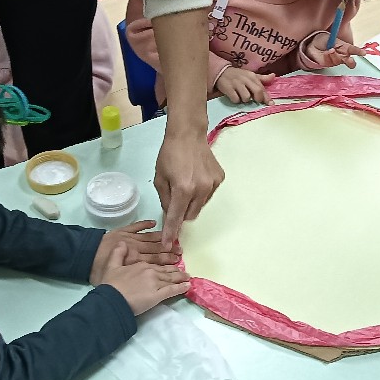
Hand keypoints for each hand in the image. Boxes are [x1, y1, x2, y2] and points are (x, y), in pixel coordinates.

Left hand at [90, 220, 181, 284]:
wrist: (85, 256)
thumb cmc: (99, 273)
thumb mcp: (118, 281)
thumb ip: (132, 281)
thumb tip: (146, 284)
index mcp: (136, 262)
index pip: (156, 262)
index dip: (168, 263)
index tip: (178, 264)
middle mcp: (137, 249)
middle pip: (158, 250)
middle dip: (170, 251)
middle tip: (181, 252)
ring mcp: (131, 238)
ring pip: (151, 238)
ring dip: (163, 239)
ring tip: (174, 240)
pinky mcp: (123, 231)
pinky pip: (137, 226)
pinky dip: (145, 224)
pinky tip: (154, 223)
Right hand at [94, 241, 190, 315]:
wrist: (111, 299)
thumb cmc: (110, 285)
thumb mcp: (111, 266)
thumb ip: (118, 253)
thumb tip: (123, 242)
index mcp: (141, 265)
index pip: (156, 264)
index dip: (164, 264)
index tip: (171, 264)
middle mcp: (150, 272)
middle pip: (165, 271)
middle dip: (175, 271)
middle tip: (184, 271)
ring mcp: (155, 283)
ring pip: (171, 279)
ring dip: (180, 278)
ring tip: (187, 277)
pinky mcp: (158, 295)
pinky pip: (172, 290)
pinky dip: (181, 288)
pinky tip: (187, 286)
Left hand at [154, 124, 224, 249]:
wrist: (188, 134)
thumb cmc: (169, 155)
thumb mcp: (160, 178)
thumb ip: (165, 200)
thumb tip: (170, 215)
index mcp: (182, 189)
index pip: (176, 217)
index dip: (171, 233)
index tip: (168, 245)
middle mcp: (200, 190)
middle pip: (190, 215)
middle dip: (181, 213)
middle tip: (175, 198)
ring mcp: (213, 184)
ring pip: (200, 206)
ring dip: (191, 202)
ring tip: (186, 184)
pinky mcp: (219, 179)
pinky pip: (208, 195)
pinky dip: (201, 192)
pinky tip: (196, 178)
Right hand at [215, 68, 273, 104]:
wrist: (222, 72)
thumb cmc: (239, 75)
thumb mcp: (251, 75)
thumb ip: (262, 78)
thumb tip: (274, 76)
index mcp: (252, 76)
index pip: (262, 88)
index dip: (267, 98)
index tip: (270, 104)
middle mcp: (246, 79)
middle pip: (257, 92)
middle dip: (258, 99)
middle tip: (254, 100)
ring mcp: (237, 84)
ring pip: (246, 97)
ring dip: (245, 100)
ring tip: (241, 96)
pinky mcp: (228, 89)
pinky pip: (236, 99)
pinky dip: (236, 100)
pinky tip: (234, 96)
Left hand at [304, 35, 365, 68]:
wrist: (313, 45)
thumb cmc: (324, 40)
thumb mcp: (331, 36)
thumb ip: (336, 34)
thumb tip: (341, 27)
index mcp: (345, 48)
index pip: (354, 50)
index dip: (359, 52)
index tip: (363, 53)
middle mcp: (342, 55)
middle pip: (350, 62)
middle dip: (350, 62)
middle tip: (349, 59)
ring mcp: (335, 60)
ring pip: (339, 62)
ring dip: (336, 56)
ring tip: (331, 49)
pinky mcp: (328, 63)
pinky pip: (330, 62)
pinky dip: (329, 56)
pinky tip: (327, 52)